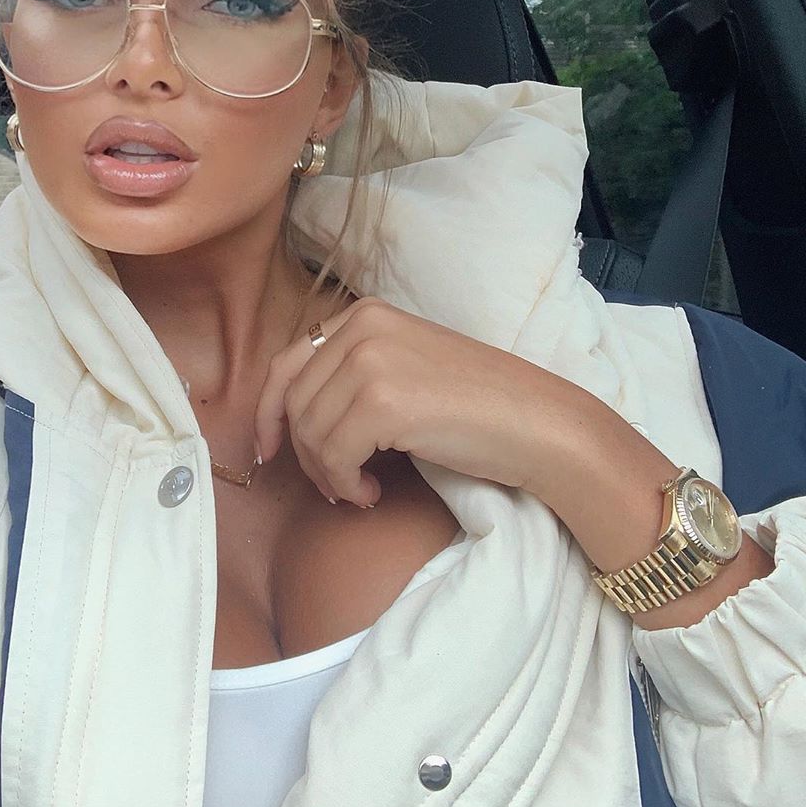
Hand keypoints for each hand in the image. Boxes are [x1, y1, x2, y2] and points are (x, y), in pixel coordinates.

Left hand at [253, 296, 591, 509]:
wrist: (537, 422)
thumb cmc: (477, 405)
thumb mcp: (404, 368)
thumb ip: (351, 374)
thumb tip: (289, 420)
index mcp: (365, 314)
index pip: (287, 362)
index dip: (269, 411)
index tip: (269, 450)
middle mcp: (362, 326)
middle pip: (293, 401)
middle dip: (303, 453)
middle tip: (333, 485)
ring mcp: (370, 360)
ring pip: (309, 431)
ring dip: (327, 474)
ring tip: (360, 489)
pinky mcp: (383, 400)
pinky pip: (332, 455)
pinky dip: (344, 483)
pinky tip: (370, 493)